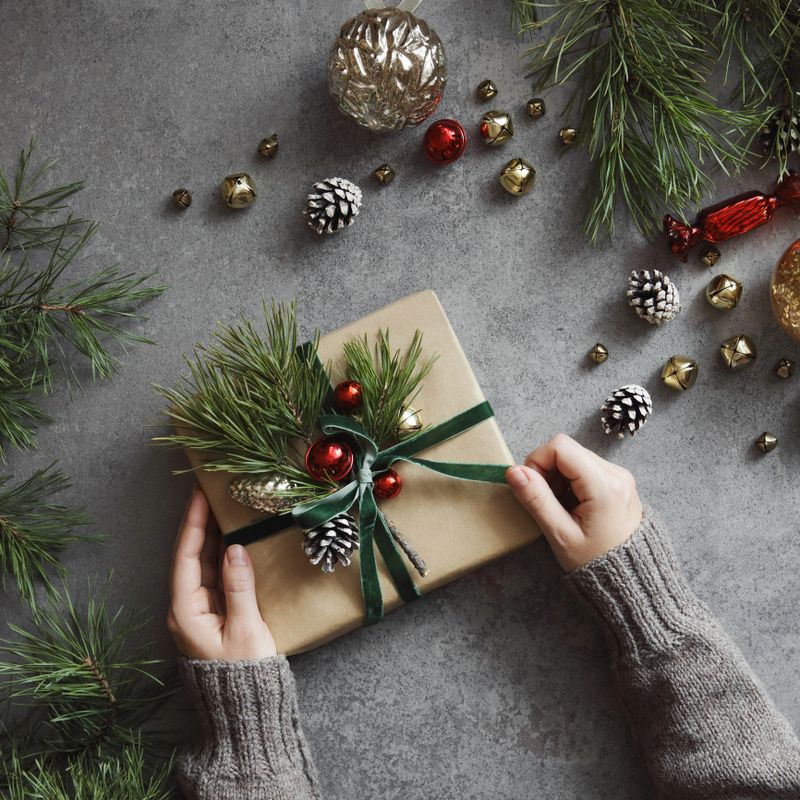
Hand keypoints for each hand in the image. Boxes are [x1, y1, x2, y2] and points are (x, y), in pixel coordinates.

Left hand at [167, 487, 275, 659]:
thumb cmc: (245, 674)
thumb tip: (235, 549)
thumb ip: (239, 588)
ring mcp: (198, 612)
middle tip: (210, 492)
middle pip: (190, 557)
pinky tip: (232, 539)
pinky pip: (213, 576)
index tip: (199, 495)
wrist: (244, 711)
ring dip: (210, 536)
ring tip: (220, 507)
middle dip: (199, 523)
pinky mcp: (212, 615)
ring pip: (201, 565)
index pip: (186, 557)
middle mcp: (186, 609)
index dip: (193, 524)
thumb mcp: (246, 630)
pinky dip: (221, 554)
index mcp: (186, 612)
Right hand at [505, 433, 642, 570]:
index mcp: (604, 486)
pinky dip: (570, 481)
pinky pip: (584, 466)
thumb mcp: (560, 535)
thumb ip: (536, 500)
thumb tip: (514, 471)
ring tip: (560, 506)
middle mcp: (616, 473)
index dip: (537, 461)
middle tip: (546, 502)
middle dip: (547, 470)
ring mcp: (619, 475)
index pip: (560, 446)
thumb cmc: (595, 562)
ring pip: (574, 456)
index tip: (532, 487)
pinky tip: (571, 505)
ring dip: (558, 476)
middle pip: (567, 449)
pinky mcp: (617, 480)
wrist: (629, 578)